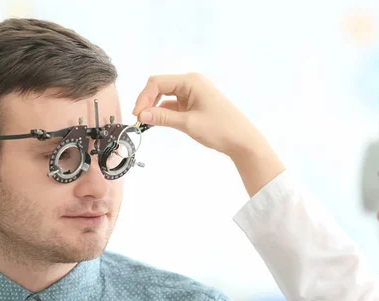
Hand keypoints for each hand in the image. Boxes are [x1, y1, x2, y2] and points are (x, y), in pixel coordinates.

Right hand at [132, 73, 285, 197]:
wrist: (242, 140)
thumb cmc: (220, 129)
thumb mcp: (188, 123)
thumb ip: (163, 118)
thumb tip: (141, 115)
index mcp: (191, 81)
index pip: (157, 82)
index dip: (144, 97)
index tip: (136, 115)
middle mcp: (191, 83)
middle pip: (160, 87)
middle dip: (147, 101)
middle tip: (139, 119)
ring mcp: (193, 93)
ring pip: (166, 96)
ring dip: (155, 107)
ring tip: (146, 122)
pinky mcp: (195, 104)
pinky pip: (174, 105)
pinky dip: (164, 112)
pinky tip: (158, 122)